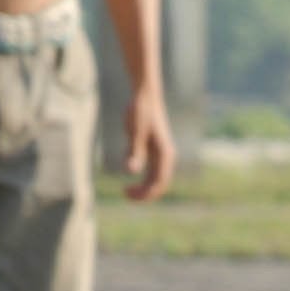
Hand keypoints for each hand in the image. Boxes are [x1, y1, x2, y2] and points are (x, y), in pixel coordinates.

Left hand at [123, 80, 175, 201]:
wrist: (145, 94)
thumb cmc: (141, 111)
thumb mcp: (136, 132)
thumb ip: (135, 152)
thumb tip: (131, 171)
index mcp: (165, 154)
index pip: (159, 182)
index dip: (146, 194)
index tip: (130, 195)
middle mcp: (165, 157)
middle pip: (157, 184)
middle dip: (143, 193)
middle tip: (125, 195)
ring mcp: (159, 154)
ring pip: (152, 178)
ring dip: (141, 186)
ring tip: (125, 189)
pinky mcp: (152, 149)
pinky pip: (147, 168)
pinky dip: (137, 169)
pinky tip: (126, 155)